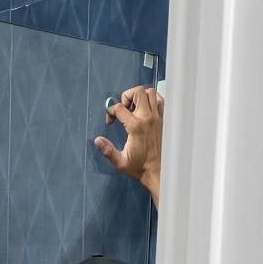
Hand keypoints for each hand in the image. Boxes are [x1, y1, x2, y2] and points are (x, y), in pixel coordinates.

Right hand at [94, 84, 162, 205]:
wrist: (158, 171)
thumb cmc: (139, 167)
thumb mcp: (120, 162)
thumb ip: (108, 150)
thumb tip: (97, 140)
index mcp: (135, 127)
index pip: (119, 108)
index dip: (110, 111)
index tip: (110, 121)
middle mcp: (148, 118)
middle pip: (137, 92)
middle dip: (126, 96)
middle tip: (124, 108)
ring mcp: (158, 117)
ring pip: (150, 93)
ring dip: (140, 96)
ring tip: (135, 107)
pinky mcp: (164, 119)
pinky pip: (160, 100)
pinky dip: (153, 99)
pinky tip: (146, 109)